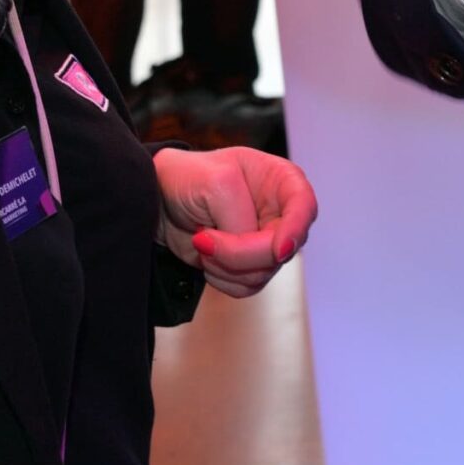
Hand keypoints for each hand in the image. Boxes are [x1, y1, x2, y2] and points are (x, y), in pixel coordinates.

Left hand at [152, 146, 318, 298]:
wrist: (159, 202)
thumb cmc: (188, 177)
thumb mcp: (217, 182)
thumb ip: (242, 216)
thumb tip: (256, 251)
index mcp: (281, 180)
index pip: (305, 206)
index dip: (296, 230)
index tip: (278, 250)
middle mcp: (280, 213)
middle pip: (282, 250)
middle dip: (240, 253)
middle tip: (203, 239)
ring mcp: (266, 242)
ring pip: (263, 273)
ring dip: (225, 265)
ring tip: (201, 240)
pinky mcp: (249, 266)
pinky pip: (247, 287)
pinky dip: (221, 277)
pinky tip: (205, 255)